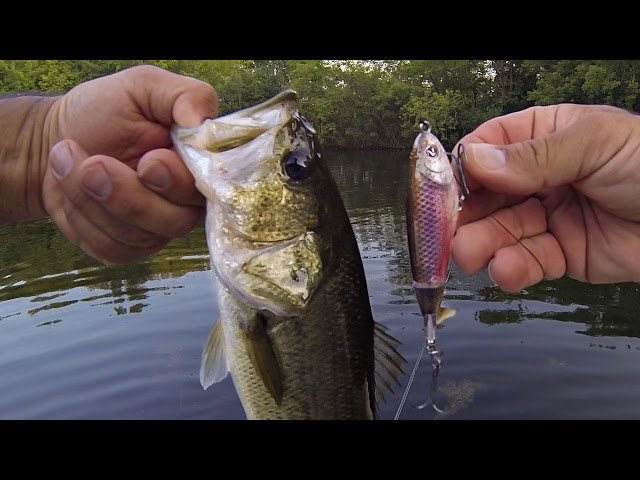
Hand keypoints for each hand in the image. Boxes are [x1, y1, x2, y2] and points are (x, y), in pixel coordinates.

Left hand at [42, 65, 217, 264]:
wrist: (55, 139)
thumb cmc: (104, 111)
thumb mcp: (143, 86)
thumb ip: (184, 95)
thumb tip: (202, 121)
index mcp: (200, 164)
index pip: (211, 188)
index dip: (179, 182)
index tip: (148, 160)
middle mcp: (188, 203)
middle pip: (177, 221)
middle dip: (129, 194)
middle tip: (93, 162)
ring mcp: (159, 230)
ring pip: (140, 236)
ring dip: (93, 199)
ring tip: (67, 157)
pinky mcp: (128, 248)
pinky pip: (113, 248)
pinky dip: (82, 218)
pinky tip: (69, 187)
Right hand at [451, 104, 639, 291]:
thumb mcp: (595, 144)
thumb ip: (534, 155)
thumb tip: (475, 160)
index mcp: (543, 137)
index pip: (487, 149)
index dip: (463, 169)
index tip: (444, 189)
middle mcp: (537, 177)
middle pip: (484, 196)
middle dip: (466, 216)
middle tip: (450, 234)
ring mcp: (546, 216)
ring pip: (499, 233)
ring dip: (482, 245)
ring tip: (473, 256)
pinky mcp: (560, 254)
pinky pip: (525, 262)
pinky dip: (512, 269)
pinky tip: (507, 270)